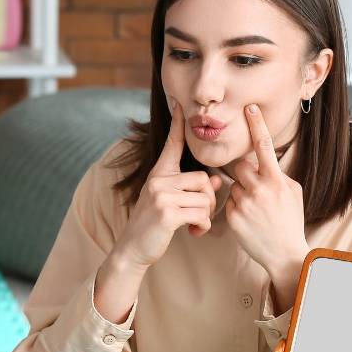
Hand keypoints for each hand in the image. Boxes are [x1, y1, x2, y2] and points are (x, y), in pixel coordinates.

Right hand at [109, 98, 221, 271]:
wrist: (133, 249)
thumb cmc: (154, 226)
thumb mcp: (171, 203)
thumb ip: (193, 190)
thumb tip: (218, 181)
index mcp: (159, 174)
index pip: (171, 144)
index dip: (177, 124)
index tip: (179, 103)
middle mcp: (158, 180)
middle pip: (203, 179)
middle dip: (208, 200)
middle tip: (199, 215)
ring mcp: (161, 195)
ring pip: (204, 198)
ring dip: (205, 215)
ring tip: (195, 225)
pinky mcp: (167, 212)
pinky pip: (200, 214)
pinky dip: (203, 226)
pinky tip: (194, 232)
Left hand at [226, 103, 311, 314]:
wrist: (284, 254)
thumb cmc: (291, 221)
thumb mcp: (293, 193)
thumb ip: (278, 175)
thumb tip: (265, 162)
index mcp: (276, 181)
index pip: (264, 146)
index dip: (256, 125)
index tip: (250, 108)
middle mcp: (259, 190)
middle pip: (240, 166)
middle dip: (244, 172)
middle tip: (255, 187)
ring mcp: (244, 204)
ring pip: (233, 185)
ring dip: (241, 192)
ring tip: (256, 210)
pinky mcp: (232, 217)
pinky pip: (229, 202)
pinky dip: (237, 207)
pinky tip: (249, 220)